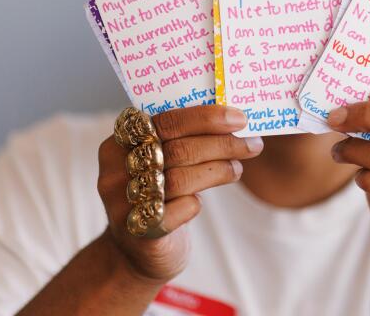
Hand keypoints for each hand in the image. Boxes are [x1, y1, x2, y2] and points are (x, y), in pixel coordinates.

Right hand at [96, 105, 261, 283]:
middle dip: (221, 143)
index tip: (240, 118)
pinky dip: (196, 203)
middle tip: (253, 144)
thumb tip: (233, 118)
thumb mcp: (159, 162)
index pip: (166, 119)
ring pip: (181, 178)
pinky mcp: (141, 233)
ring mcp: (125, 203)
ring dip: (219, 170)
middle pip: (177, 148)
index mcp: (119, 143)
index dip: (206, 117)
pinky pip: (180, 210)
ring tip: (237, 169)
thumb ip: (182, 139)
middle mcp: (116, 171)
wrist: (136, 252)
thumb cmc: (158, 195)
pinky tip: (201, 201)